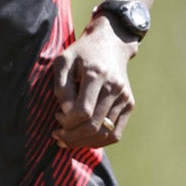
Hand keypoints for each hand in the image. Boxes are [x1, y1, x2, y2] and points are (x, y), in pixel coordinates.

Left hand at [51, 17, 137, 149]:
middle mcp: (114, 87)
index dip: (67, 121)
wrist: (110, 43)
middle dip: (72, 137)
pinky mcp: (129, 103)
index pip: (83, 111)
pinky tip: (84, 139)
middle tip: (57, 136)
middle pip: (94, 126)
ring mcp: (124, 97)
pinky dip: (99, 141)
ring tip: (67, 140)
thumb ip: (61, 87)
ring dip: (83, 142)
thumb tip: (66, 113)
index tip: (57, 116)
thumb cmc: (81, 53)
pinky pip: (116, 133)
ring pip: (105, 133)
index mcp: (96, 75)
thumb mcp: (63, 61)